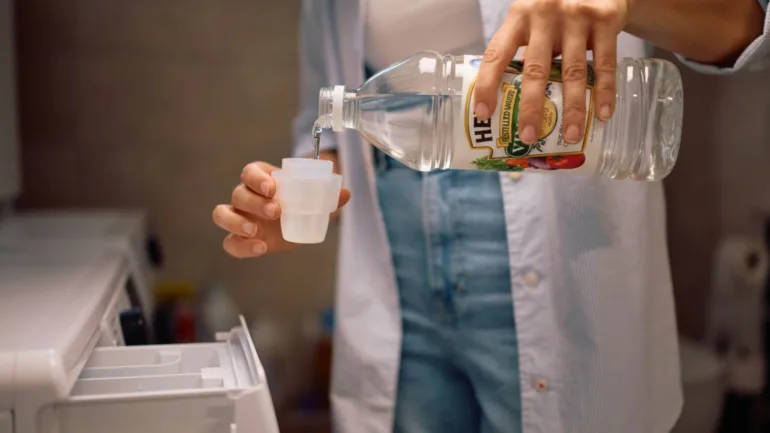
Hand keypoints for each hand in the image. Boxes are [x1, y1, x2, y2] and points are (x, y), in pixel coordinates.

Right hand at [213, 160, 350, 257]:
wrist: (297, 224)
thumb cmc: (301, 204)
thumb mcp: (316, 199)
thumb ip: (329, 196)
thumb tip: (346, 193)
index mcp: (261, 179)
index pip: (250, 172)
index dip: (257, 178)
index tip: (272, 187)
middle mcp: (245, 196)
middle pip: (238, 193)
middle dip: (255, 202)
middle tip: (276, 211)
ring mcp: (239, 217)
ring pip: (222, 214)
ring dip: (236, 222)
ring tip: (256, 231)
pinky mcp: (239, 239)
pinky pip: (229, 243)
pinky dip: (241, 246)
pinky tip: (260, 248)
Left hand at [474, 0, 627, 144]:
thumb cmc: (557, 9)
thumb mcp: (533, 17)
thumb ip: (523, 47)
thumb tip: (508, 100)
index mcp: (519, 16)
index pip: (496, 54)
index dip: (487, 85)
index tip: (483, 114)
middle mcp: (544, 14)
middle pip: (535, 69)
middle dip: (532, 107)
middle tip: (529, 137)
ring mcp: (576, 16)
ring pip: (573, 72)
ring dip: (573, 108)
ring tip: (572, 136)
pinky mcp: (606, 19)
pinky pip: (605, 63)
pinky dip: (604, 92)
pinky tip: (602, 115)